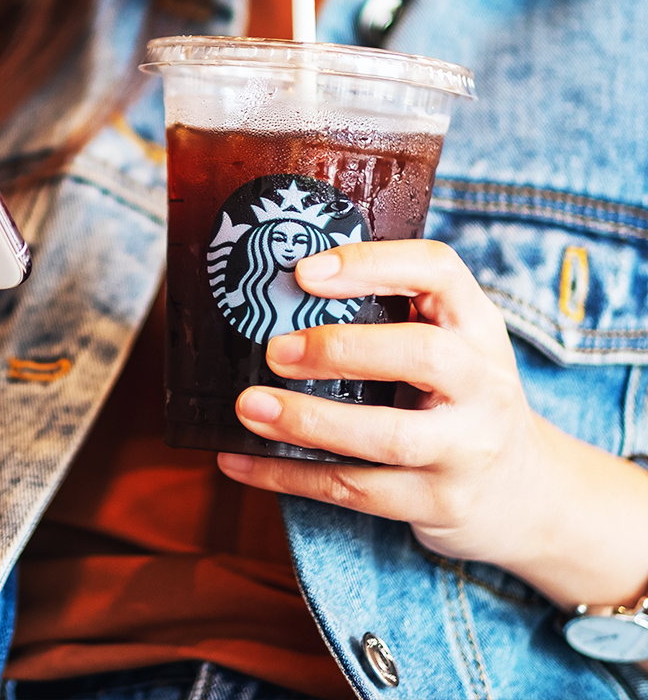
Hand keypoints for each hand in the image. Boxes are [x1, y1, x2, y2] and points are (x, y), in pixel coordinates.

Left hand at [218, 239, 647, 607]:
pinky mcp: (438, 503)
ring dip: (309, 421)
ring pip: (389, 436)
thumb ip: (391, 320)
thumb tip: (275, 295)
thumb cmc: (461, 403)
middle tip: (275, 350)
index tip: (305, 271)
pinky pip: (356, 490)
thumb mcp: (452, 349)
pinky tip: (237, 460)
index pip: (440, 272)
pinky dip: (288, 476)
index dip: (373, 263)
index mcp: (478, 329)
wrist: (529, 495)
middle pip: (426, 355)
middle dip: (343, 350)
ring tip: (248, 407)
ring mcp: (465, 449)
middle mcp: (482, 385)